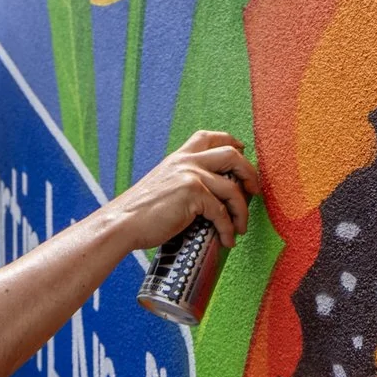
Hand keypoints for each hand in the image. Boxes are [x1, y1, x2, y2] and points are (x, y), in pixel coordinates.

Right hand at [101, 130, 258, 252]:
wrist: (122, 223)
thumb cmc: (141, 212)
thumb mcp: (164, 186)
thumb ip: (183, 182)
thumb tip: (210, 196)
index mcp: (178, 157)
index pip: (208, 136)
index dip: (231, 141)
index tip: (243, 151)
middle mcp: (186, 161)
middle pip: (231, 155)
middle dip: (249, 173)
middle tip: (254, 192)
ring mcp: (190, 175)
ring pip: (232, 188)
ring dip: (242, 211)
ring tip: (241, 227)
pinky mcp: (192, 194)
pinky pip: (221, 212)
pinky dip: (228, 229)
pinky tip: (227, 240)